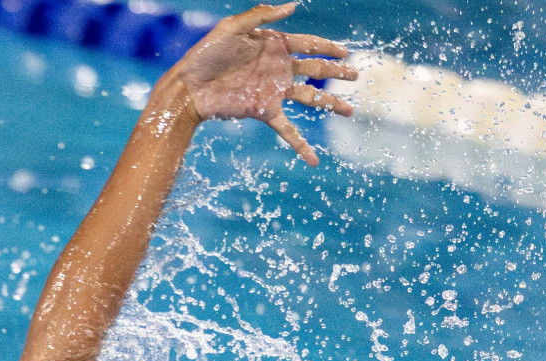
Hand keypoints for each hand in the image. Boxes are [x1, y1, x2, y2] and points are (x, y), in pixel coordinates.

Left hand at [169, 2, 355, 166]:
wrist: (188, 87)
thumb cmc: (205, 54)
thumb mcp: (231, 28)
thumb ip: (262, 15)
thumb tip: (293, 6)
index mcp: (272, 45)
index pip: (308, 44)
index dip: (328, 47)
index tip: (345, 52)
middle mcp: (277, 68)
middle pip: (315, 70)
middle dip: (336, 73)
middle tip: (356, 76)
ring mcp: (272, 91)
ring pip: (310, 97)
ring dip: (330, 104)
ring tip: (349, 111)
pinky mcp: (264, 111)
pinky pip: (288, 130)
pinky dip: (301, 145)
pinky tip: (314, 159)